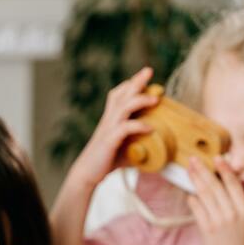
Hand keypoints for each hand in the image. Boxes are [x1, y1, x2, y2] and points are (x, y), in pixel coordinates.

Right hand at [68, 67, 158, 188]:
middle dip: (136, 81)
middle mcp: (108, 120)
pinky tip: (150, 128)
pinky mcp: (109, 141)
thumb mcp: (125, 148)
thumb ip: (138, 143)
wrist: (86, 174)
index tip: (144, 77)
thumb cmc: (105, 162)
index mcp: (110, 119)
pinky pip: (125, 128)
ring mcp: (108, 129)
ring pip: (124, 106)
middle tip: (149, 70)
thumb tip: (157, 146)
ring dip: (140, 100)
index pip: (117, 94)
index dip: (129, 84)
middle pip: (121, 94)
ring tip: (156, 98)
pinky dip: (139, 126)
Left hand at [188, 157, 243, 244]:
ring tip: (189, 169)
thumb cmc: (237, 239)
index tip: (216, 157)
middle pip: (215, 186)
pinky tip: (189, 192)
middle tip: (194, 159)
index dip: (224, 169)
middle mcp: (233, 213)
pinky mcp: (206, 228)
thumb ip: (235, 201)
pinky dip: (192, 199)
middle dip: (203, 170)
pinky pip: (196, 208)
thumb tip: (219, 180)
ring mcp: (219, 221)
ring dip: (195, 179)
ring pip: (204, 194)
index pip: (233, 183)